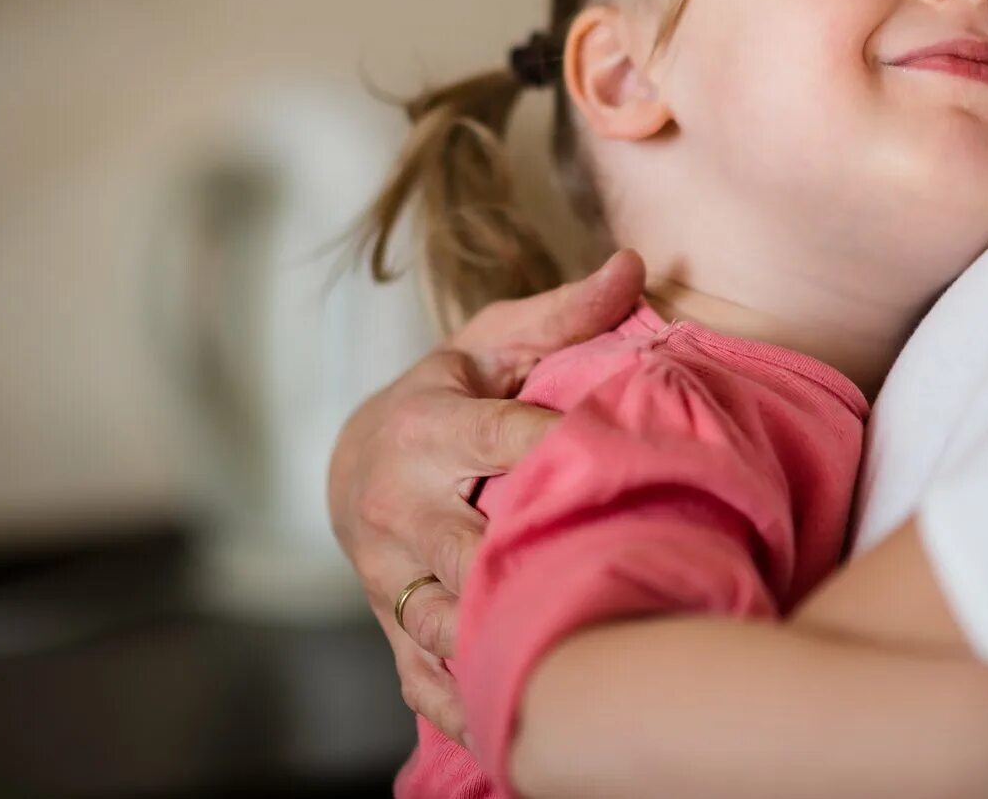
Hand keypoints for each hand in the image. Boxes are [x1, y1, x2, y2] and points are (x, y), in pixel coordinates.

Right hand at [327, 250, 645, 735]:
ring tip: (589, 659)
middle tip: (626, 577)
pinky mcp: (392, 634)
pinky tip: (534, 723)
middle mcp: (399, 511)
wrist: (351, 464)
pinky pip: (429, 686)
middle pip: (473, 550)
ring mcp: (391, 581)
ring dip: (507, 645)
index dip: (569, 451)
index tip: (636, 456)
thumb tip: (634, 264)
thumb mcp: (491, 342)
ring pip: (448, 626)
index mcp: (425, 431)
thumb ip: (563, 314)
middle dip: (538, 565)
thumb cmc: (444, 395)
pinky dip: (475, 708)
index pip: (505, 442)